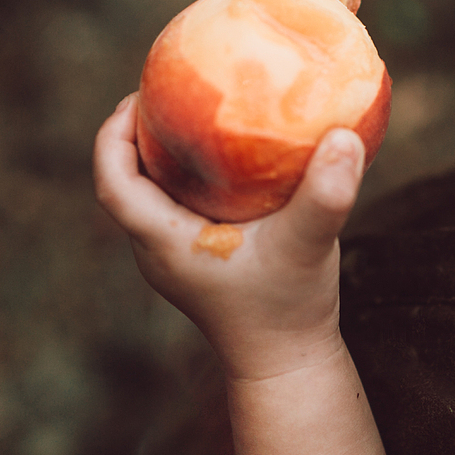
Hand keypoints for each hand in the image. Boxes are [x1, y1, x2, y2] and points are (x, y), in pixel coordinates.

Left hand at [93, 93, 365, 381]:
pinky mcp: (194, 259)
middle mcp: (158, 249)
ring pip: (149, 193)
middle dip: (136, 134)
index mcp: (164, 241)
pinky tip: (221, 154)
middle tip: (167, 92)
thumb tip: (342, 135)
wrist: (288, 363)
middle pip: (126, 181)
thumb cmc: (289, 309)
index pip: (112, 184)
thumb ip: (325, 195)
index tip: (137, 97)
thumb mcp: (309, 246)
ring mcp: (174, 256)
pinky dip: (186, 174)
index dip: (113, 137)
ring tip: (191, 113)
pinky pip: (174, 205)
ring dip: (160, 154)